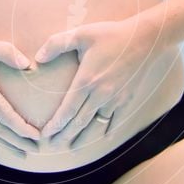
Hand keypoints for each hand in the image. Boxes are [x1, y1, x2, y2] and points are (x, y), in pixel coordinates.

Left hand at [34, 14, 161, 147]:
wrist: (146, 39)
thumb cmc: (111, 35)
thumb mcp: (80, 34)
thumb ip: (56, 44)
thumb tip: (38, 58)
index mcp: (86, 81)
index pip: (67, 110)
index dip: (55, 126)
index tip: (45, 135)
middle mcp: (100, 95)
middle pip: (78, 123)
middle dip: (64, 137)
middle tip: (52, 148)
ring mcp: (115, 99)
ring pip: (96, 126)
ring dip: (83, 139)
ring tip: (72, 149)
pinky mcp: (127, 99)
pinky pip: (115, 121)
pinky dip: (107, 131)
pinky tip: (102, 138)